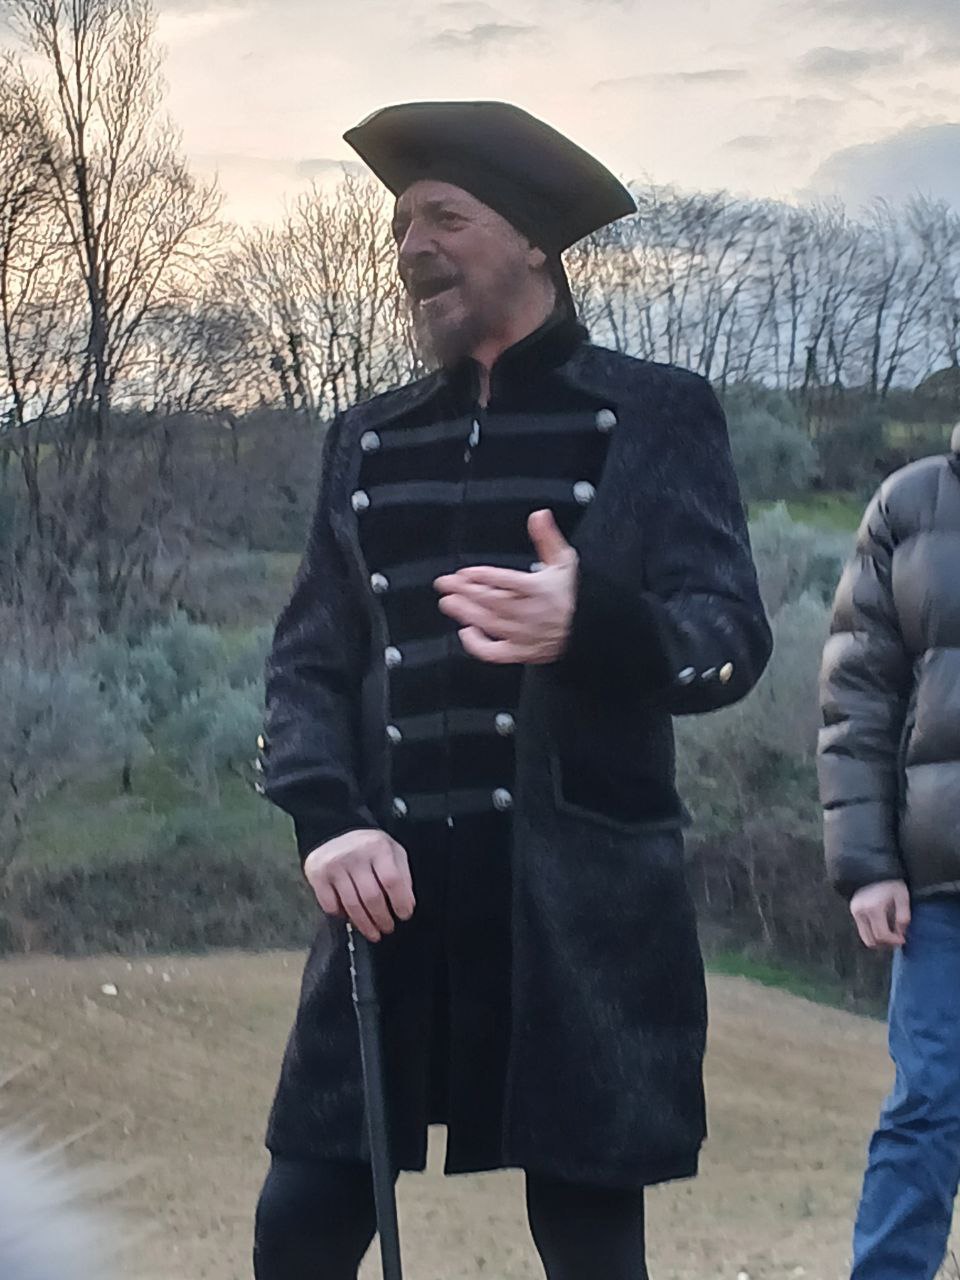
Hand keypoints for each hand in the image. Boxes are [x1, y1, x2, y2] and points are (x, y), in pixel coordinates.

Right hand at [303, 829, 414, 942]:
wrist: (336, 831)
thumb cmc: (370, 848)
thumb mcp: (393, 853)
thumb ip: (403, 876)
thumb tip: (407, 904)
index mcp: (378, 847)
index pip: (391, 880)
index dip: (400, 902)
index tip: (404, 915)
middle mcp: (355, 855)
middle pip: (372, 896)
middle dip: (382, 918)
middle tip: (388, 928)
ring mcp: (334, 865)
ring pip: (352, 905)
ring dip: (365, 924)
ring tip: (373, 933)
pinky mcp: (317, 875)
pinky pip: (330, 905)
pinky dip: (341, 915)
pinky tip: (349, 916)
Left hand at [434, 510, 577, 664]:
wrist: (588, 630)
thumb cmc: (571, 595)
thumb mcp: (564, 561)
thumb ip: (548, 538)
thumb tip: (539, 515)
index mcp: (540, 590)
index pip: (508, 582)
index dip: (484, 577)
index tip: (465, 572)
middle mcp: (531, 613)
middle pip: (493, 602)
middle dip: (466, 592)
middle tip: (446, 584)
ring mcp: (524, 635)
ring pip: (490, 624)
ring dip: (466, 613)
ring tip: (448, 602)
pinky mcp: (521, 652)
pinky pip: (495, 653)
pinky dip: (478, 645)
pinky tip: (466, 632)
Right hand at [850, 879, 910, 949]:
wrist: (873, 870)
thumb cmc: (891, 883)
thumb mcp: (902, 897)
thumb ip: (903, 916)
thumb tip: (900, 933)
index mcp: (874, 908)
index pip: (882, 935)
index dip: (894, 941)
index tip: (903, 939)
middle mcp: (861, 912)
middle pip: (872, 941)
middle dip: (887, 944)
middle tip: (898, 938)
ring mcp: (855, 912)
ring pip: (866, 938)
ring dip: (879, 941)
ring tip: (891, 934)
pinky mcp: (854, 911)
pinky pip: (863, 931)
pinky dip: (874, 933)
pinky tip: (884, 927)